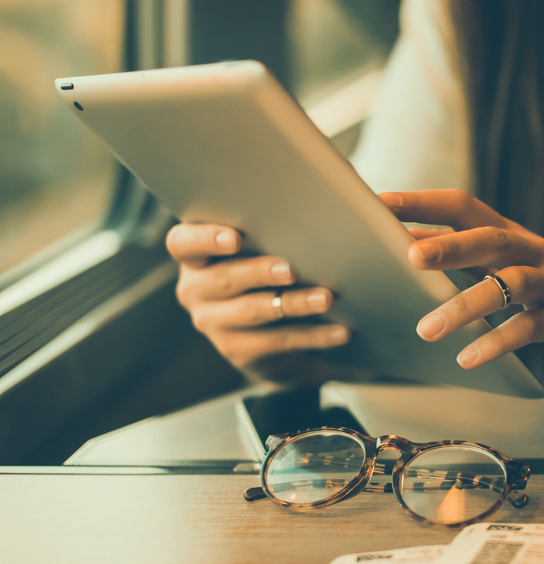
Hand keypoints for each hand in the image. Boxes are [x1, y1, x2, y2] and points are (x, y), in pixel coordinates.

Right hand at [165, 223, 349, 376]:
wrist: (272, 336)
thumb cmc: (270, 273)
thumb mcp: (265, 250)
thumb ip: (274, 230)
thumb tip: (327, 212)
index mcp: (196, 257)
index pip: (183, 243)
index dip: (205, 239)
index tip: (236, 238)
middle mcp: (195, 290)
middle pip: (223, 278)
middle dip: (260, 272)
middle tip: (291, 270)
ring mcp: (214, 323)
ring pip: (253, 311)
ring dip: (293, 304)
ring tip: (326, 298)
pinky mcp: (238, 351)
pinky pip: (278, 342)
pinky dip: (314, 336)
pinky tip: (340, 331)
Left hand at [381, 190, 543, 372]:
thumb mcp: (505, 268)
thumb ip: (464, 259)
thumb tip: (402, 251)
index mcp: (509, 234)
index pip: (463, 206)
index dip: (423, 202)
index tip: (379, 203)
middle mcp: (532, 250)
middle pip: (491, 237)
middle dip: (449, 244)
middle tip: (408, 256)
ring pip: (511, 284)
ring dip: (467, 305)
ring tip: (427, 329)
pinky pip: (532, 328)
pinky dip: (499, 342)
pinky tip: (469, 357)